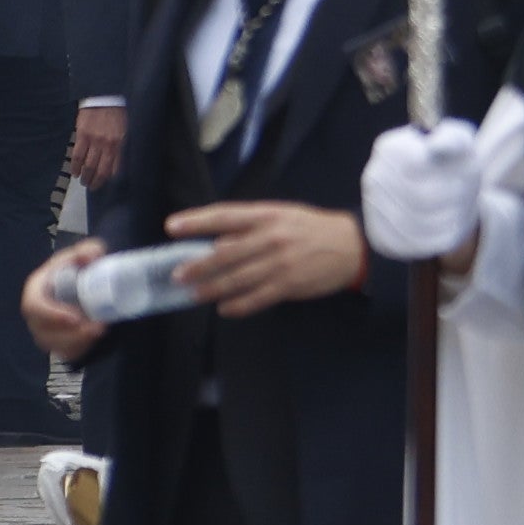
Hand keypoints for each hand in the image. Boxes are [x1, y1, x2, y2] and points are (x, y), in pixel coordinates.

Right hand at [20, 241, 109, 363]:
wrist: (83, 284)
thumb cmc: (75, 268)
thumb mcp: (82, 254)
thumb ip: (88, 250)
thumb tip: (92, 255)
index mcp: (36, 290)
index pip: (34, 306)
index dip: (51, 314)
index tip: (75, 317)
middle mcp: (36, 315)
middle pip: (45, 332)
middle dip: (71, 334)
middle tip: (97, 328)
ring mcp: (46, 332)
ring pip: (57, 346)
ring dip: (80, 343)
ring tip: (102, 331)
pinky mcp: (58, 344)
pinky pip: (67, 354)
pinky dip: (83, 349)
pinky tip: (98, 340)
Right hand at [71, 102, 127, 189]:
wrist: (104, 95)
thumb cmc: (117, 112)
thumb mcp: (125, 129)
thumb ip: (122, 146)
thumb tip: (118, 163)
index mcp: (120, 143)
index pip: (115, 168)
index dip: (109, 179)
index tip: (105, 184)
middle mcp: (108, 144)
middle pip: (101, 170)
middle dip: (96, 182)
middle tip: (92, 187)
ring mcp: (94, 140)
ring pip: (88, 165)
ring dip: (85, 177)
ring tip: (83, 181)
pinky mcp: (82, 135)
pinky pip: (77, 155)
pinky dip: (75, 166)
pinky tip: (74, 172)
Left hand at [172, 199, 370, 316]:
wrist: (351, 245)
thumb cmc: (311, 228)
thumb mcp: (282, 216)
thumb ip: (252, 226)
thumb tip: (217, 241)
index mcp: (266, 215)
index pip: (224, 216)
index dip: (196, 221)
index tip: (172, 226)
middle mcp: (270, 237)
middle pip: (226, 252)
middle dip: (199, 265)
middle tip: (177, 275)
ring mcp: (279, 262)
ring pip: (238, 278)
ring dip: (212, 288)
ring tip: (193, 295)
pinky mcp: (289, 285)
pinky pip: (257, 298)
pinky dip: (238, 305)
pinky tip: (224, 309)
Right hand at [359, 120, 482, 266]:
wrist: (434, 193)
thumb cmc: (449, 163)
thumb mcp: (458, 141)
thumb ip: (452, 138)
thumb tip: (435, 147)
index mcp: (389, 148)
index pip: (418, 167)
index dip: (450, 174)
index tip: (468, 173)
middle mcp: (373, 177)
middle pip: (421, 197)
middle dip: (453, 198)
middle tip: (467, 195)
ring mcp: (373, 209)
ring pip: (419, 224)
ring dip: (449, 219)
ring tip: (460, 210)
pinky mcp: (380, 237)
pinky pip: (414, 245)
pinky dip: (439, 237)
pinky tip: (449, 226)